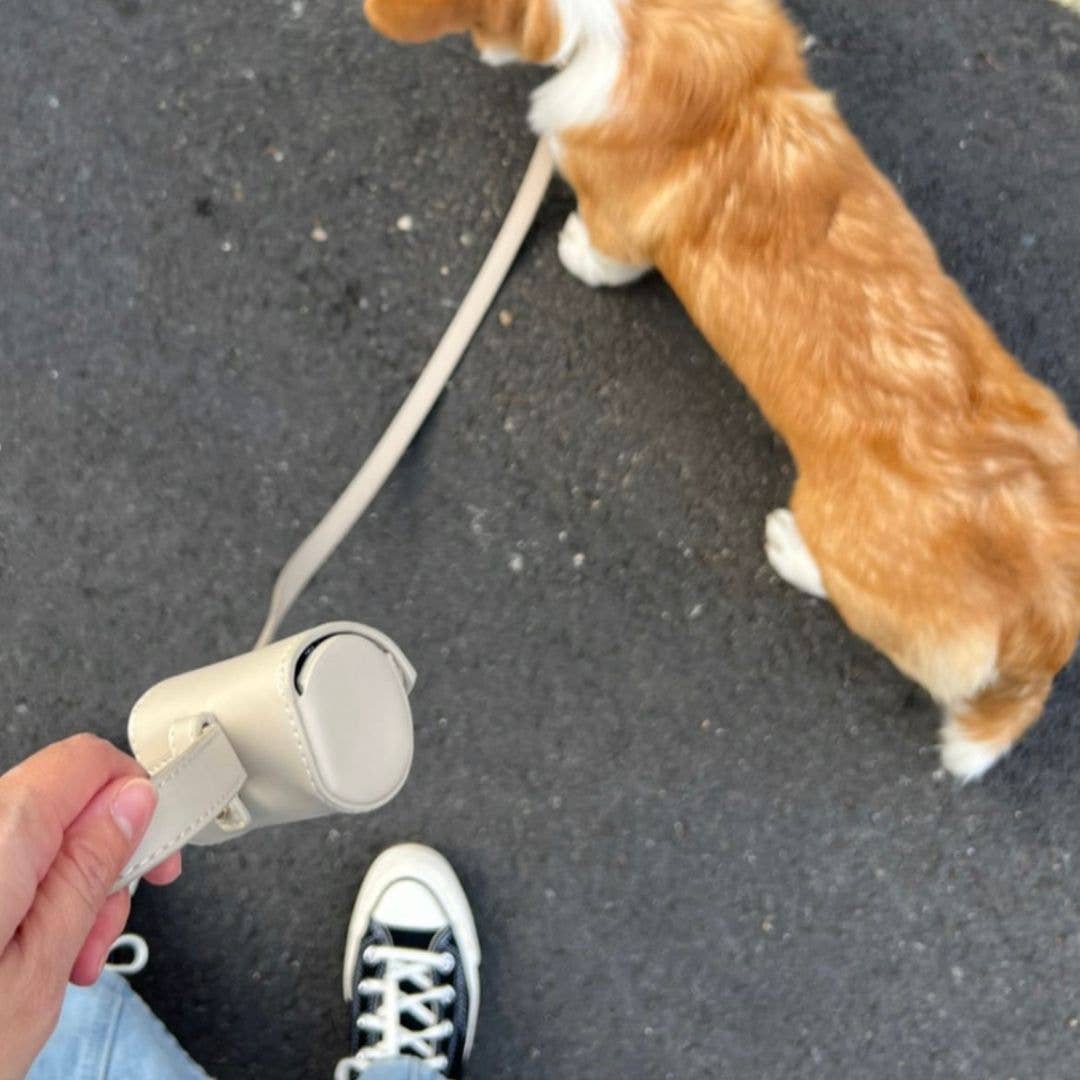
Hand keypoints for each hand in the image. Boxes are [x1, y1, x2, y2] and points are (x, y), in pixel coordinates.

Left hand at [0, 734, 181, 1078]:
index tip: (162, 841)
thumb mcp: (39, 970)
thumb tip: (132, 803)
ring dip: (64, 887)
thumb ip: (90, 869)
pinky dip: (23, 899)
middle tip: (108, 920)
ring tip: (64, 957)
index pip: (89, 761)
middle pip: (60, 800)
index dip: (139, 795)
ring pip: (29, 836)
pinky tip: (27, 954)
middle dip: (103, 855)